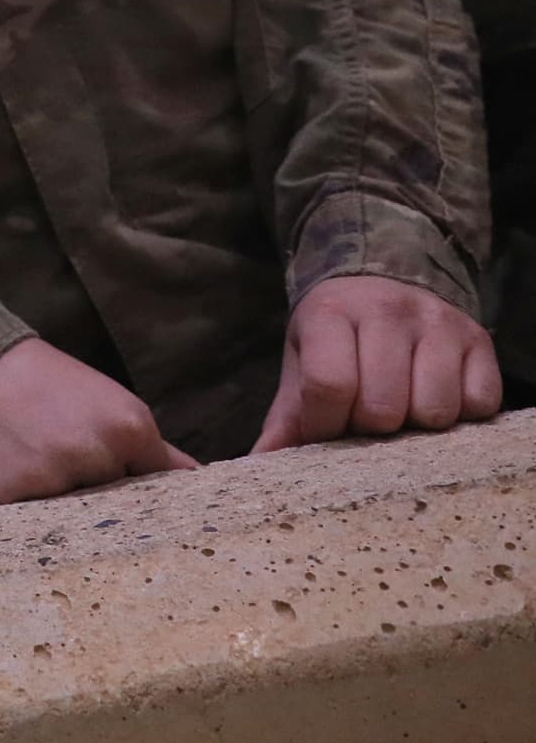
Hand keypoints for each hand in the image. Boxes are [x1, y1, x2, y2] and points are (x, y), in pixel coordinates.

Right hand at [0, 337, 196, 505]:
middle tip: (65, 464)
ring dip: (59, 505)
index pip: (155, 488)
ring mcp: (46, 478)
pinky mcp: (1, 496)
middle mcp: (92, 454)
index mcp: (127, 429)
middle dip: (97, 496)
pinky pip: (25, 522)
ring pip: (72, 521)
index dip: (133, 483)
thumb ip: (154, 449)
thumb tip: (198, 481)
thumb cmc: (47, 386)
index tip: (112, 477)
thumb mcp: (111, 404)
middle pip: (115, 507)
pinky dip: (19, 506)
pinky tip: (9, 474)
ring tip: (36, 467)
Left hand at [253, 275, 501, 453]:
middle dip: (370, 428)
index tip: (326, 428)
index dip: (325, 424)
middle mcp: (388, 311)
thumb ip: (287, 414)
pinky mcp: (480, 341)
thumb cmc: (337, 333)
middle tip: (365, 418)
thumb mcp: (302, 361)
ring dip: (417, 427)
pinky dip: (459, 416)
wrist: (386, 278)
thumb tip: (261, 463)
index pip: (330, 386)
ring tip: (401, 410)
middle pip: (383, 408)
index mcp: (332, 313)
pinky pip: (479, 403)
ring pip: (434, 411)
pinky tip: (436, 400)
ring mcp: (439, 324)